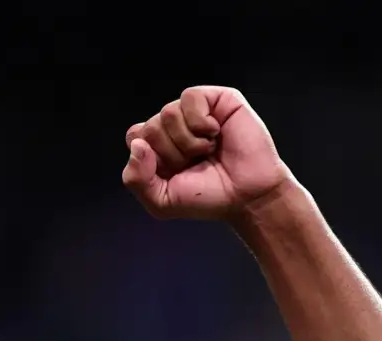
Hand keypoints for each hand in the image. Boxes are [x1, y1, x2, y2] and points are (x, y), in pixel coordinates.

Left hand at [121, 86, 291, 220]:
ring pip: (167, 113)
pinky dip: (200, 122)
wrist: (247, 195)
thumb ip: (136, 179)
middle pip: (149, 128)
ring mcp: (194, 112)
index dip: (150, 158)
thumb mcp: (161, 201)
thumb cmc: (208, 197)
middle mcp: (174, 126)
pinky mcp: (217, 99)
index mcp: (159, 146)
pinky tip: (215, 133)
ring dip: (188, 141)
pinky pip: (190, 97)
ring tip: (208, 150)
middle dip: (172, 154)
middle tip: (195, 163)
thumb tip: (137, 144)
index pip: (135, 137)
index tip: (172, 173)